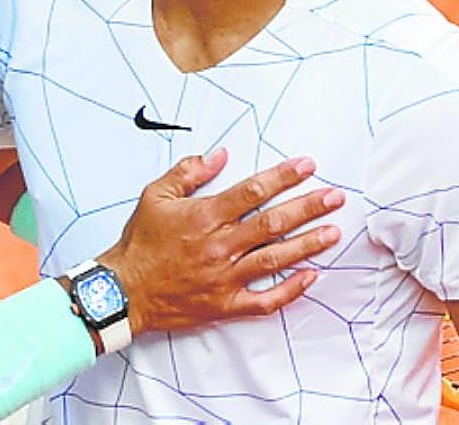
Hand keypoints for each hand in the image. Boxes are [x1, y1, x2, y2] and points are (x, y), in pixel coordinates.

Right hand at [98, 149, 342, 335]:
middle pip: (274, 223)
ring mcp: (226, 277)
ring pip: (276, 258)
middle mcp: (220, 245)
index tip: (307, 166)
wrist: (124, 290)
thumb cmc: (139, 242)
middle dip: (309, 207)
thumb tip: (219, 155)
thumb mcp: (155, 195)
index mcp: (205, 216)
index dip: (284, 177)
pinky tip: (311, 277)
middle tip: (334, 197)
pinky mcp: (225, 304)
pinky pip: (265, 300)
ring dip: (308, 244)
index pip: (253, 191)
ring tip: (334, 232)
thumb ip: (188, 172)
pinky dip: (290, 290)